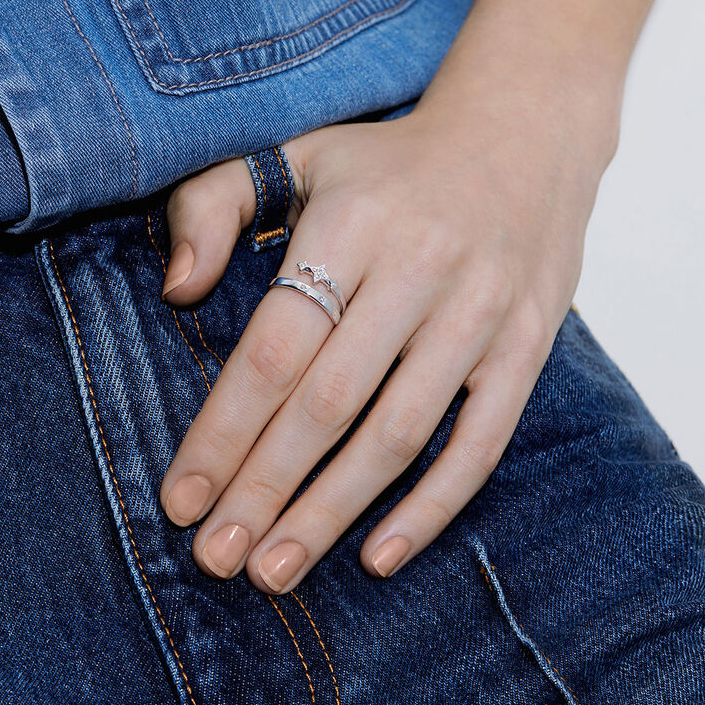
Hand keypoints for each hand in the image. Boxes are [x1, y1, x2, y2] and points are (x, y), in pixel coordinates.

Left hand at [158, 83, 616, 594]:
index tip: (181, 499)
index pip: (274, 349)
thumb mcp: (298, 154)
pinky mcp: (527, 346)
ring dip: (331, 512)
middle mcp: (420, 270)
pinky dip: (432, 507)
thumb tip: (176, 288)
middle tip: (215, 558)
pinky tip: (380, 555)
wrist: (527, 134)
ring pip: (398, 435)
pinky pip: (481, 443)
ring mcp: (482, 313)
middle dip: (264, 489)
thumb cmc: (394, 161)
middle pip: (327, 404)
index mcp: (352, 223)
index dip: (222, 432)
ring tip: (274, 570)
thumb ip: (215, 203)